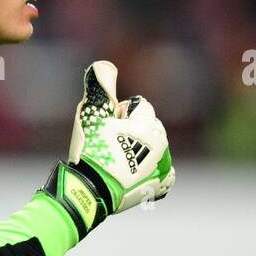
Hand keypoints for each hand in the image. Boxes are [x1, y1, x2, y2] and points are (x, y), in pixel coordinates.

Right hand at [48, 61, 173, 233]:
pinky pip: (165, 175)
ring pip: (157, 148)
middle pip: (149, 126)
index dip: (118, 113)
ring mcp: (161, 167)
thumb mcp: (92, 115)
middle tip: (109, 143)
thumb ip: (100, 87)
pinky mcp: (157, 187)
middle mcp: (161, 145)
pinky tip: (139, 173)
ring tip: (119, 160)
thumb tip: (104, 65)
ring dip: (142, 149)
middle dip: (132, 129)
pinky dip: (155, 172)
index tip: (106, 126)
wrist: (90, 190)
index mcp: (148, 125)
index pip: (139, 106)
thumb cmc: (91, 150)